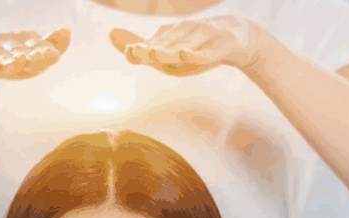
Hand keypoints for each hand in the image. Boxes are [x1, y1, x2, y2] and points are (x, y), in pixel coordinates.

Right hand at [0, 28, 70, 90]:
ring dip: (6, 60)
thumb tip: (67, 31)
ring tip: (16, 62)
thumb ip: (49, 45)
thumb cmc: (4, 58)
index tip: (54, 55)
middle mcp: (2, 43)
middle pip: (15, 49)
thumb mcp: (27, 54)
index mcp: (18, 41)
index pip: (33, 43)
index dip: (43, 49)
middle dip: (26, 54)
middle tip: (37, 58)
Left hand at [109, 16, 260, 76]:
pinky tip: (189, 56)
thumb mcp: (170, 50)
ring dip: (173, 50)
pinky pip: (211, 51)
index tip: (130, 51)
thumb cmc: (197, 47)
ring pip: (188, 45)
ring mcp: (206, 35)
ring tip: (158, 54)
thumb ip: (142, 47)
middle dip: (154, 48)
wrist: (237, 38)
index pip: (154, 42)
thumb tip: (111, 35)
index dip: (142, 48)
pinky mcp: (225, 43)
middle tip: (138, 52)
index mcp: (172, 35)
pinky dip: (200, 54)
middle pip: (168, 42)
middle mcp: (186, 31)